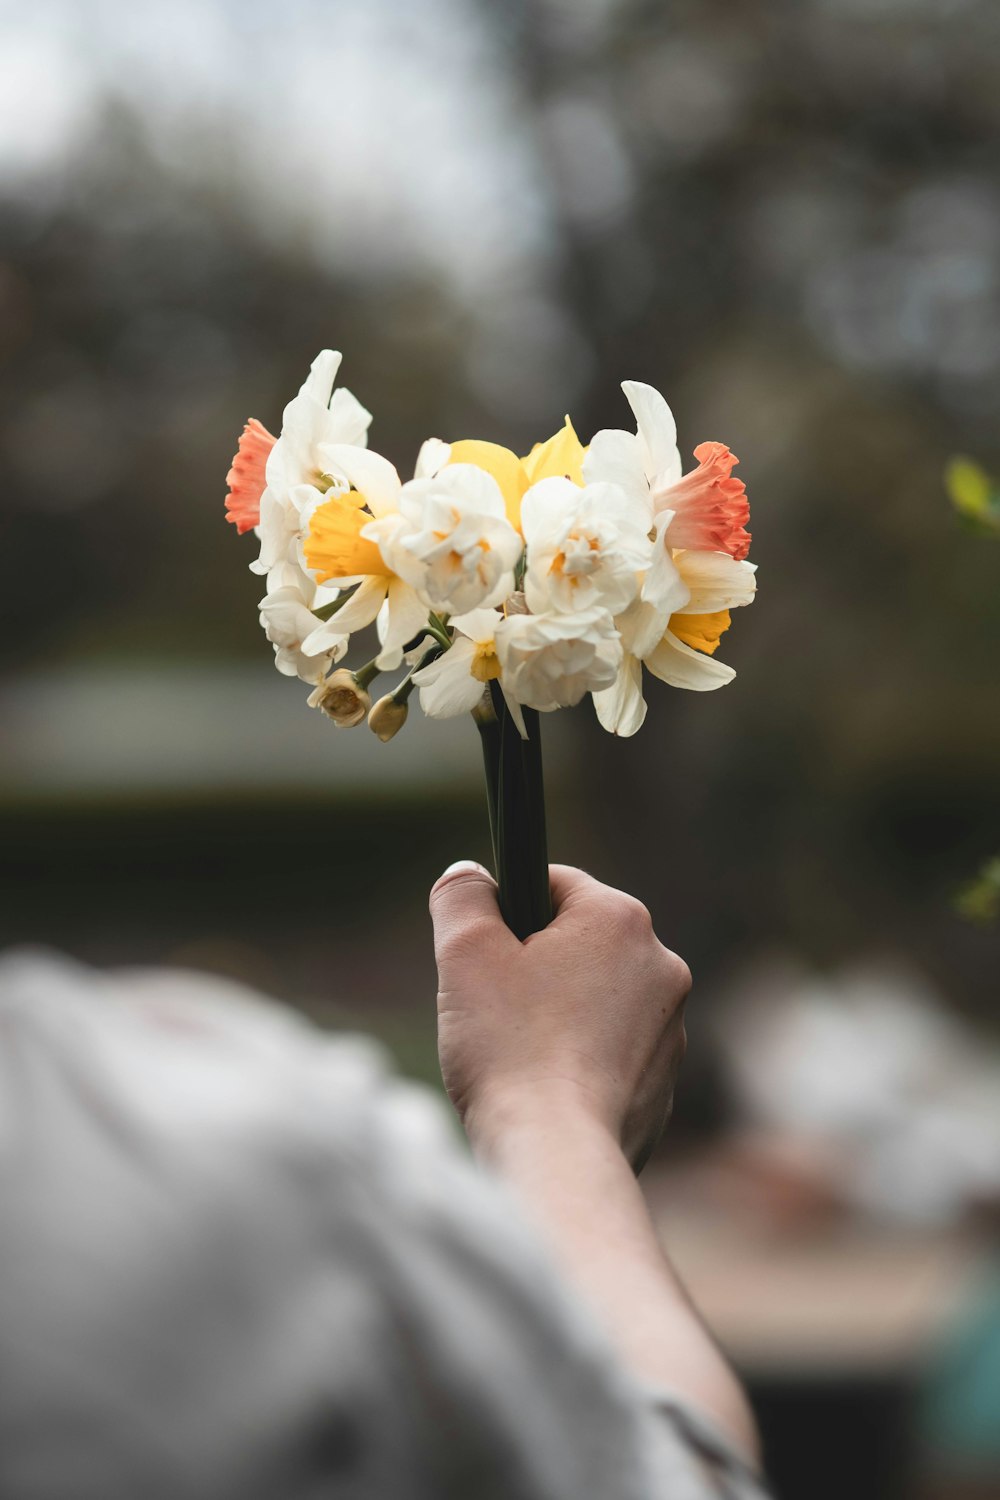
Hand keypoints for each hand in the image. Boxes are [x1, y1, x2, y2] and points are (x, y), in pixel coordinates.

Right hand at [429, 862, 690, 1169]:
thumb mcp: (465, 953)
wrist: (555, 1156)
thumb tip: (467, 877)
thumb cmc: (510, 1049)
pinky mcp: (663, 1082)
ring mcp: (670, 1028)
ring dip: (556, 1014)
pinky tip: (545, 1088)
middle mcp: (661, 965)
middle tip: (494, 1008)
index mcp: (620, 920)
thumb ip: (462, 896)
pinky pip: (609, 1052)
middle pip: (576, 942)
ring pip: (593, 997)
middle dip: (533, 966)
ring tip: (519, 1054)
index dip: (507, 914)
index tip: (484, 956)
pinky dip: (577, 1062)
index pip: (553, 884)